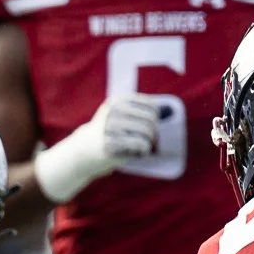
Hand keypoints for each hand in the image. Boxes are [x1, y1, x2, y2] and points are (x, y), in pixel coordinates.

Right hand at [32, 92, 162, 202]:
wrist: (82, 152)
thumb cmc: (108, 134)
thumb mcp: (121, 117)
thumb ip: (144, 112)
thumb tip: (171, 111)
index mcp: (117, 101)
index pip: (150, 106)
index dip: (154, 118)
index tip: (147, 126)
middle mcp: (114, 112)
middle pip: (151, 119)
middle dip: (152, 131)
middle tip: (146, 139)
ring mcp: (111, 128)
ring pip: (147, 132)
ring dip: (148, 142)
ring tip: (140, 146)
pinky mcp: (112, 144)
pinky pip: (141, 144)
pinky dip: (144, 150)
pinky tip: (137, 152)